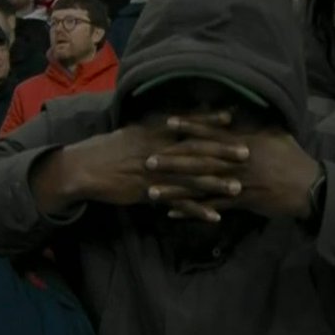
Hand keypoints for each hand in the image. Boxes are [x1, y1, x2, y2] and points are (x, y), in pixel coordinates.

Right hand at [30, 112, 246, 215]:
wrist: (86, 167)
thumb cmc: (111, 148)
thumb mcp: (135, 130)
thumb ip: (157, 126)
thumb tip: (175, 118)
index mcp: (155, 132)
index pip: (187, 124)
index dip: (210, 120)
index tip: (233, 117)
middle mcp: (158, 150)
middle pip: (195, 150)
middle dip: (222, 151)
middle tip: (247, 153)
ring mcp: (155, 172)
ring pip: (190, 178)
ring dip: (215, 183)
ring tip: (238, 187)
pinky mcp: (149, 193)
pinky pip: (178, 203)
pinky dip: (197, 210)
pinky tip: (215, 217)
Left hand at [148, 116, 318, 221]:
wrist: (309, 187)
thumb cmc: (294, 158)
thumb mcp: (277, 134)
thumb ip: (256, 124)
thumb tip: (242, 111)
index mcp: (243, 141)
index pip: (211, 132)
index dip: (190, 126)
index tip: (168, 123)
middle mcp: (236, 159)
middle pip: (198, 159)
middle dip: (171, 160)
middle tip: (147, 160)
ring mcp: (237, 181)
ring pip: (199, 185)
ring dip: (174, 189)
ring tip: (152, 191)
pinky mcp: (240, 200)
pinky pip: (211, 206)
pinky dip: (191, 211)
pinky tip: (172, 214)